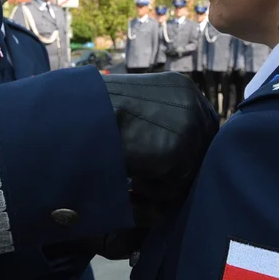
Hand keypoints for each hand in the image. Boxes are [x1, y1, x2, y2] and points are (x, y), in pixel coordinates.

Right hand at [103, 72, 217, 213]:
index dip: (182, 150)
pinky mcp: (178, 152)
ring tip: (134, 175)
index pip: (200, 128)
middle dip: (176, 168)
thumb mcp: (138, 103)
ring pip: (189, 173)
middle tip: (145, 175)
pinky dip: (152, 191)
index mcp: (183, 88)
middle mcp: (193, 104)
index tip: (159, 163)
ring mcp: (189, 128)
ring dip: (162, 180)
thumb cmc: (96, 113)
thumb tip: (179, 151)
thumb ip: (162, 117)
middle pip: (201, 152)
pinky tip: (132, 179)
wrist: (77, 118)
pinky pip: (174, 188)